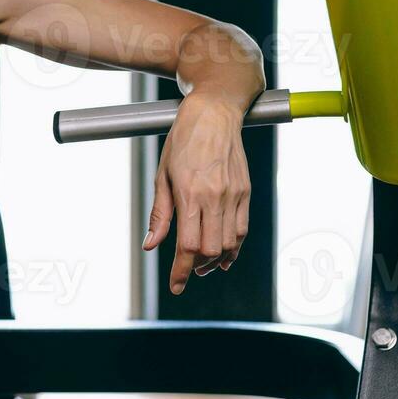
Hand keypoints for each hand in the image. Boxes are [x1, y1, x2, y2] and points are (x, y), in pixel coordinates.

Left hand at [141, 94, 251, 294]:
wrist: (215, 113)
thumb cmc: (183, 140)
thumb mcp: (162, 174)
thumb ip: (160, 213)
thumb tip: (151, 245)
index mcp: (190, 193)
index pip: (188, 245)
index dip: (181, 270)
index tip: (176, 285)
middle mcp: (215, 196)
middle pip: (211, 249)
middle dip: (198, 266)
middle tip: (188, 270)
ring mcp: (234, 194)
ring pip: (230, 243)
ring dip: (216, 259)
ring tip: (204, 263)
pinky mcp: (246, 192)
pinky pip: (243, 229)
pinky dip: (233, 247)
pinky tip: (223, 252)